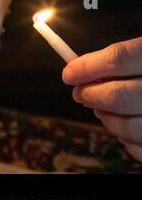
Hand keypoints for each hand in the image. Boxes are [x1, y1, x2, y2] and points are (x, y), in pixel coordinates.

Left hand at [62, 36, 141, 161]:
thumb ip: (128, 57)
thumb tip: (86, 67)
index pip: (118, 57)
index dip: (87, 66)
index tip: (68, 73)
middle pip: (119, 95)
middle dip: (91, 95)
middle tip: (81, 93)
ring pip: (131, 127)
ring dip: (108, 120)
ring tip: (101, 111)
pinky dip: (128, 142)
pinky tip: (125, 129)